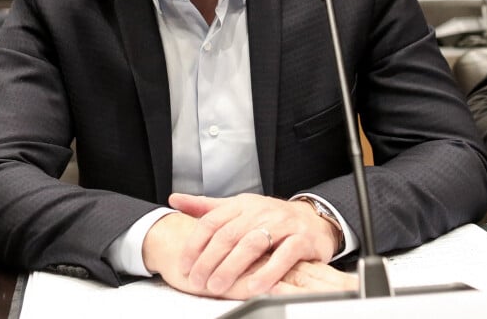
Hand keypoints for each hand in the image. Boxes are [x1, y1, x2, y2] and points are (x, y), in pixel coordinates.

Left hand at [167, 192, 340, 296]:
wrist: (312, 219)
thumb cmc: (270, 218)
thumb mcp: (238, 208)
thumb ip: (207, 207)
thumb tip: (174, 198)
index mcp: (242, 204)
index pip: (212, 221)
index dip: (195, 244)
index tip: (184, 265)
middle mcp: (260, 211)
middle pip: (228, 234)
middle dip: (209, 260)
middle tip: (197, 281)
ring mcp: (282, 224)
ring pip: (252, 244)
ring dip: (231, 268)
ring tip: (217, 287)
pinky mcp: (302, 239)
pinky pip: (283, 255)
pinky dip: (267, 272)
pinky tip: (254, 287)